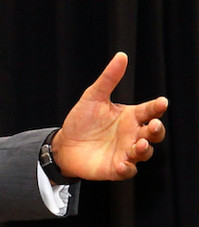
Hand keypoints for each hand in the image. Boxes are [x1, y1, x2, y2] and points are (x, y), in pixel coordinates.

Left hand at [51, 52, 167, 180]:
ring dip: (144, 149)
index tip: (162, 102)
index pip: (150, 110)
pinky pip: (128, 170)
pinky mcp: (117, 168)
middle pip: (154, 133)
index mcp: (131, 117)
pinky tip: (123, 163)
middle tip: (153, 124)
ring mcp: (127, 152)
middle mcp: (133, 134)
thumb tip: (121, 56)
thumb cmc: (82, 121)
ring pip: (144, 152)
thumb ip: (108, 79)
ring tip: (139, 143)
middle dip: (157, 129)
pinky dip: (128, 168)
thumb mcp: (93, 97)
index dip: (157, 107)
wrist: (64, 144)